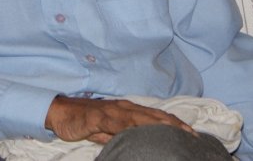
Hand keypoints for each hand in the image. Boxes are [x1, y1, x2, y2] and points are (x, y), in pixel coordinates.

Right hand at [45, 96, 196, 144]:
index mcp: (126, 110)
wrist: (61, 113)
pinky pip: (118, 122)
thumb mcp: (107, 132)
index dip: (172, 123)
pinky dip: (131, 127)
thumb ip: (122, 136)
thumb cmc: (84, 122)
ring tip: (175, 131)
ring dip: (158, 124)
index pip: (154, 116)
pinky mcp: (99, 116)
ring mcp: (111, 111)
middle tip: (191, 134)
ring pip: (140, 116)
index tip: (190, 132)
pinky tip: (142, 133)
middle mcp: (122, 107)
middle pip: (152, 115)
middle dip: (173, 124)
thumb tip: (137, 145)